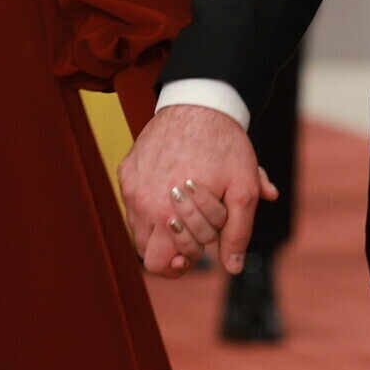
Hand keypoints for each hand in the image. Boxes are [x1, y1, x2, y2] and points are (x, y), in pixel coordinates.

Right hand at [116, 102, 276, 277]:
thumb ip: (239, 232)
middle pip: (147, 252)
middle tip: (198, 231)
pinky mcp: (126, 171)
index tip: (202, 246)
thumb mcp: (243, 190)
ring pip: (138, 230)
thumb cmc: (225, 146)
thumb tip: (233, 267)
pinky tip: (173, 190)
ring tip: (186, 212)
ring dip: (162, 230)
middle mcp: (141, 202)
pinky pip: (132, 204)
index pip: (162, 261)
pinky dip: (152, 206)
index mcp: (167, 212)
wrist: (200, 102)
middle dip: (175, 248)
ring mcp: (130, 186)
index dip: (186, 260)